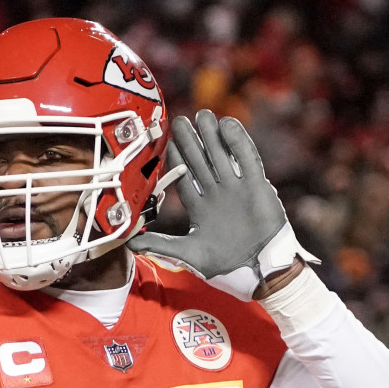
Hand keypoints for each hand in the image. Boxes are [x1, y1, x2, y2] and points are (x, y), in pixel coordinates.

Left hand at [127, 110, 316, 300]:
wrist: (260, 272)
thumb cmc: (226, 266)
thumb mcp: (188, 254)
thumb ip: (160, 245)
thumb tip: (128, 243)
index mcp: (201, 210)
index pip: (185, 180)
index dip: (176, 162)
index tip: (167, 143)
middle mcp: (218, 196)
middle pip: (201, 162)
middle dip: (191, 142)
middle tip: (180, 120)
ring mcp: (237, 190)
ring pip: (222, 156)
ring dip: (212, 136)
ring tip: (203, 115)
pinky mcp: (256, 186)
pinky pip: (247, 159)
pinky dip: (238, 142)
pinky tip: (227, 124)